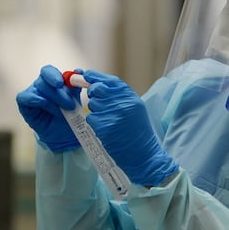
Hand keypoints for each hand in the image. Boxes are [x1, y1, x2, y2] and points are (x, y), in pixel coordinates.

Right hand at [16, 65, 83, 152]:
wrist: (64, 134)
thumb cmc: (70, 114)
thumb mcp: (75, 100)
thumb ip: (75, 87)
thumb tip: (79, 71)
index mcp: (52, 80)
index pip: (48, 71)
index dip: (54, 75)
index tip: (61, 83)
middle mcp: (40, 85)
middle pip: (44, 81)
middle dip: (58, 94)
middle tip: (70, 105)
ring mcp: (31, 94)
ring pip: (38, 90)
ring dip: (52, 101)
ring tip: (63, 112)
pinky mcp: (24, 105)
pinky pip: (23, 97)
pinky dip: (33, 99)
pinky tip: (42, 103)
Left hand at [83, 70, 177, 185]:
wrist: (143, 155)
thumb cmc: (138, 133)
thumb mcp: (135, 109)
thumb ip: (119, 97)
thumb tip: (97, 85)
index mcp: (131, 97)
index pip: (111, 81)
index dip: (96, 76)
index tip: (85, 74)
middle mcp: (122, 103)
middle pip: (97, 89)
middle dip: (92, 93)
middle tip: (96, 100)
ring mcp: (112, 114)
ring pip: (92, 105)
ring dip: (95, 112)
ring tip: (108, 122)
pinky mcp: (104, 126)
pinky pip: (91, 119)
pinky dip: (95, 124)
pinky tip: (106, 130)